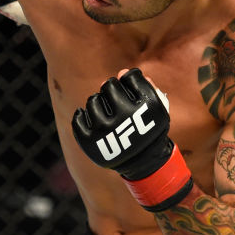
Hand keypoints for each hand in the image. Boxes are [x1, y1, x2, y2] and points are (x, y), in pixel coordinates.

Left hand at [71, 68, 193, 210]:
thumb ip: (146, 86)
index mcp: (146, 107)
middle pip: (109, 85)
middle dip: (113, 91)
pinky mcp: (89, 140)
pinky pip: (78, 117)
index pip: (130, 77)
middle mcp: (125, 118)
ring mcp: (105, 129)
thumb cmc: (148, 129)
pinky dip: (83, 116)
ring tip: (107, 114)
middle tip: (117, 103)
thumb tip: (122, 72)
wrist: (142, 162)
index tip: (132, 93)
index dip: (130, 82)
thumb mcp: (156, 108)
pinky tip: (92, 121)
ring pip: (92, 100)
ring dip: (99, 104)